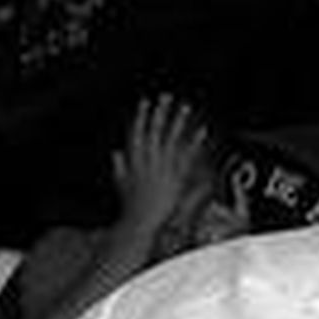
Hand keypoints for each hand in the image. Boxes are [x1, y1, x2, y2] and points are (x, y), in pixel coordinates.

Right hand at [111, 93, 210, 241]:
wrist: (140, 222)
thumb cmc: (130, 207)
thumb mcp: (121, 183)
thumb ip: (118, 166)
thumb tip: (115, 153)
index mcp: (134, 159)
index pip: (137, 131)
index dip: (142, 116)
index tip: (146, 102)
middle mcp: (148, 159)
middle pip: (154, 130)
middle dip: (160, 112)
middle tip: (166, 96)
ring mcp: (162, 167)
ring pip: (171, 138)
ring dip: (178, 121)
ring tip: (185, 107)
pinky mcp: (175, 177)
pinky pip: (187, 155)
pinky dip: (195, 142)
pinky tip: (202, 131)